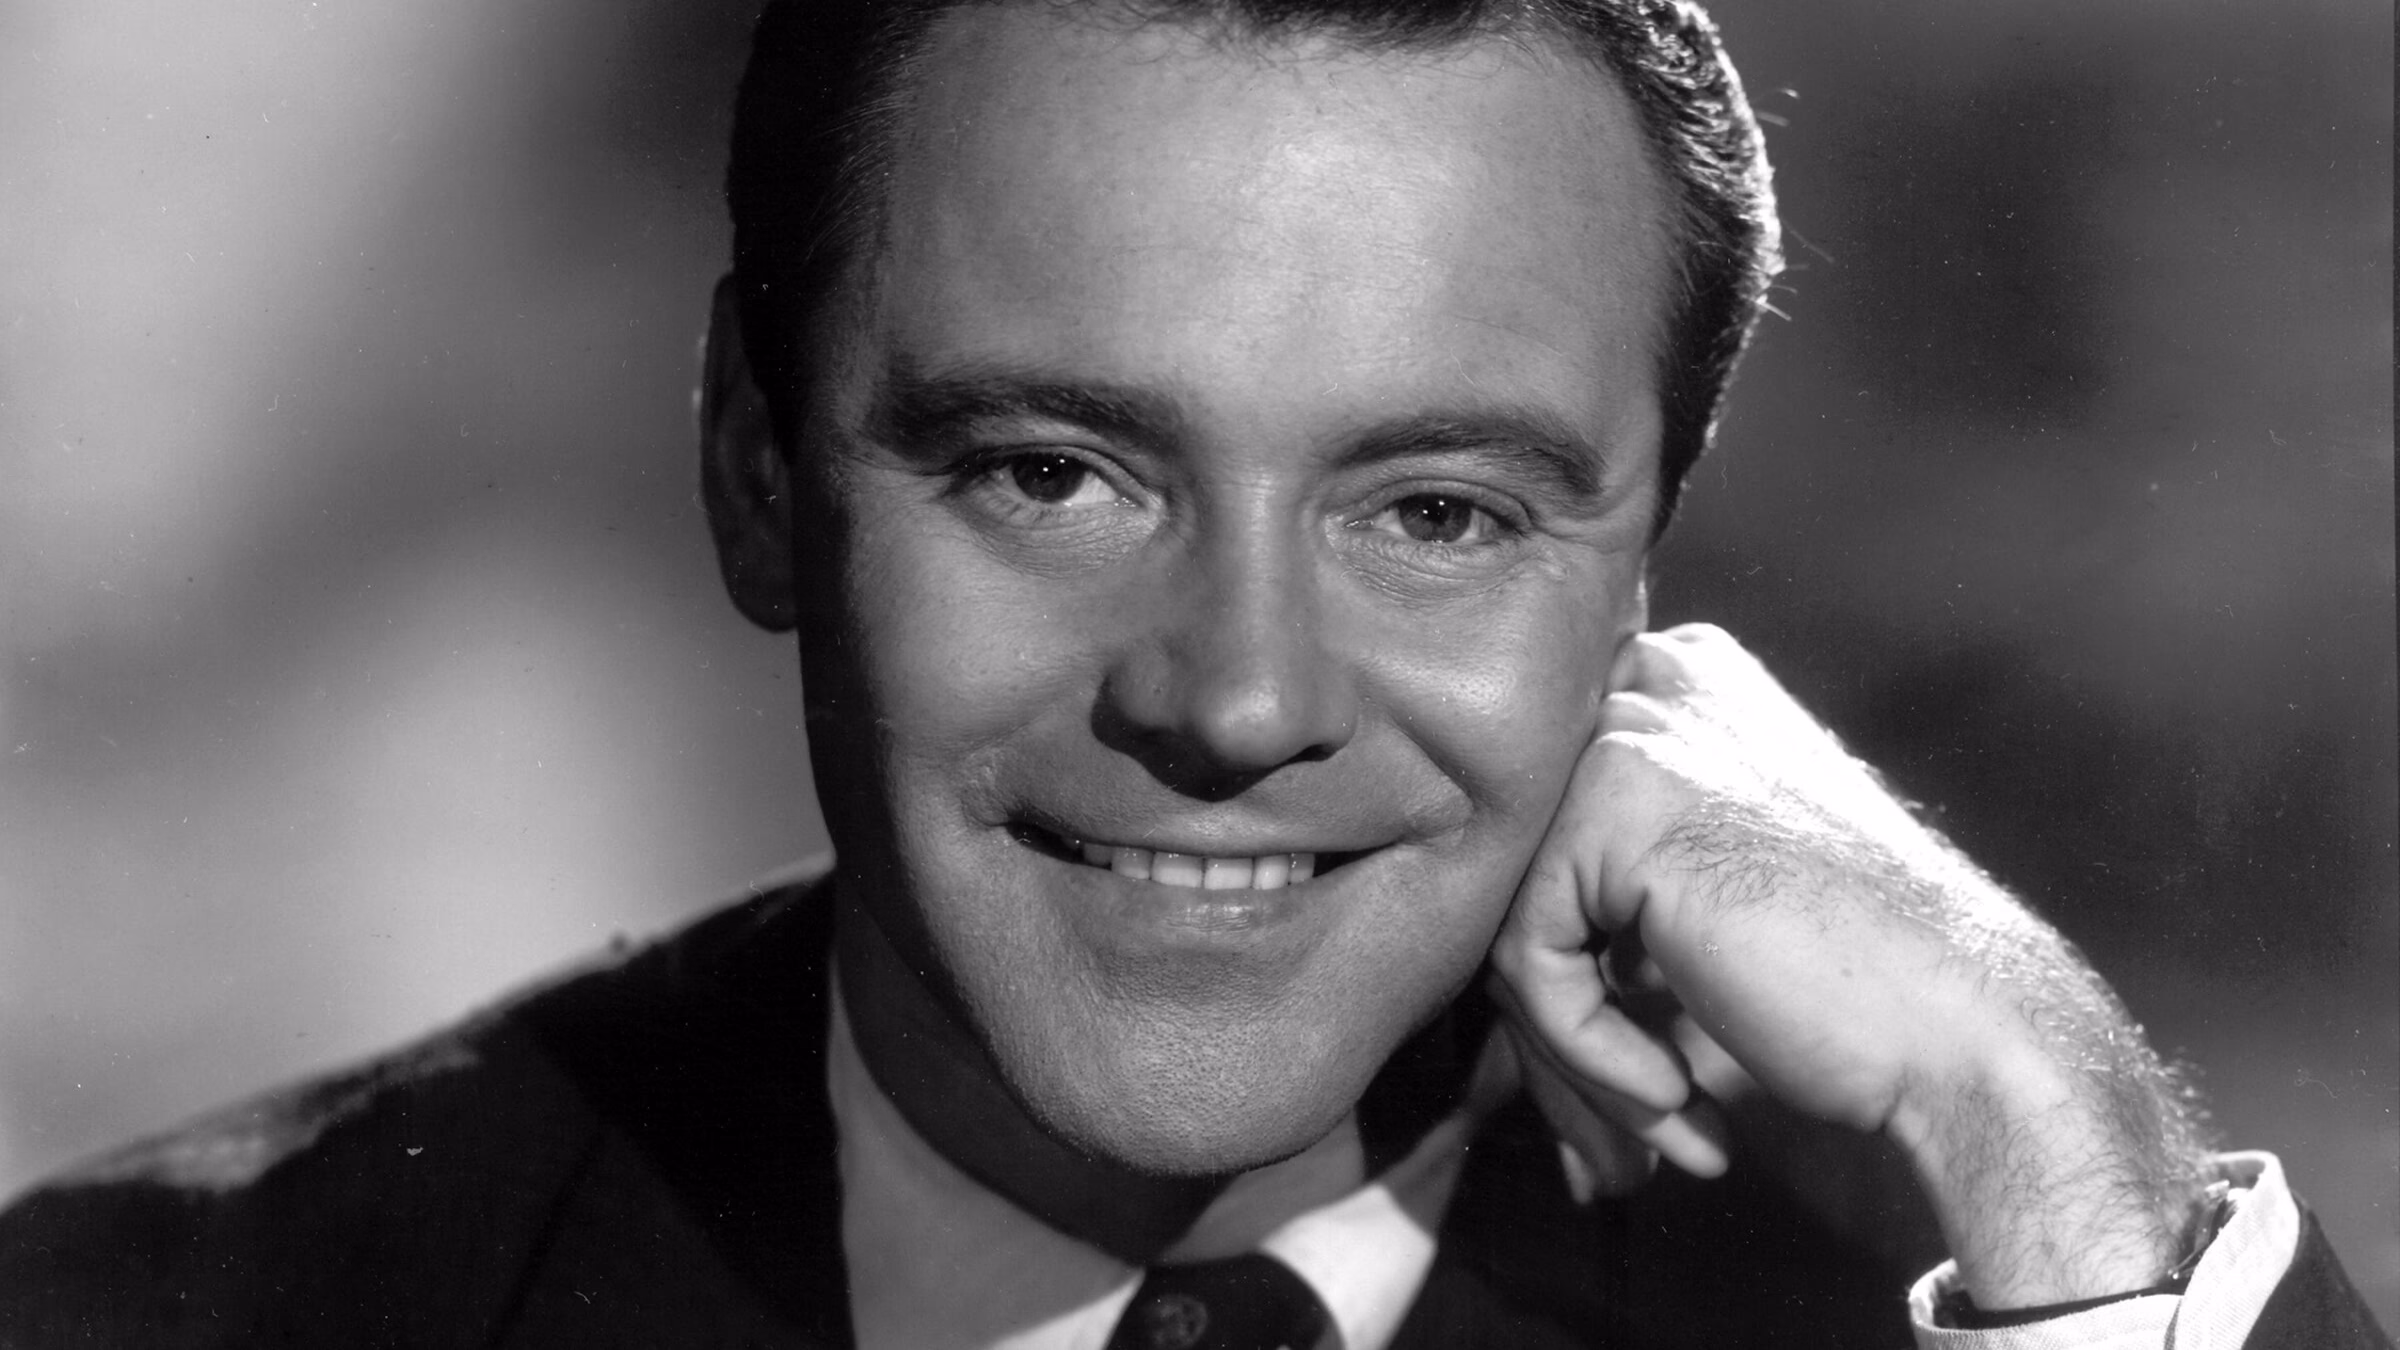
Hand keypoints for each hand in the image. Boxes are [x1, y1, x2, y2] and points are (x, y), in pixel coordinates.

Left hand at [1488, 624, 2206, 1304]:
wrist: (1967, 1036)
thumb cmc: (1849, 996)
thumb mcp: (1695, 930)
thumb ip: (1588, 926)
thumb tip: (1475, 1038)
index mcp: (1673, 693)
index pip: (1543, 846)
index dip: (1565, 987)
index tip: (1626, 1087)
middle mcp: (1651, 682)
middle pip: (1520, 884)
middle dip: (1556, 1037)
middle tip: (1614, 1145)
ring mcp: (1635, 729)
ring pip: (1513, 929)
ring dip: (1574, 1064)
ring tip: (1657, 1135)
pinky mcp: (1617, 800)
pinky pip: (1528, 959)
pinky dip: (1589, 1053)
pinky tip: (1679, 1099)